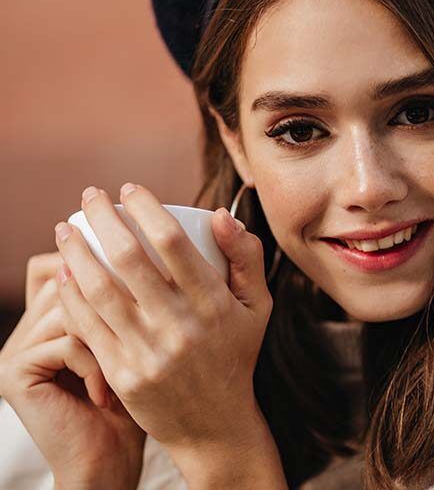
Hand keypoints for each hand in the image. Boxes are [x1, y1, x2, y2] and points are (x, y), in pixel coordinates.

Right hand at [0, 252, 146, 489]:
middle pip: (72, 281)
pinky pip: (65, 342)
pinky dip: (94, 367)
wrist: (112, 459)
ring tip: (120, 375)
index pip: (69, 265)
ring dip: (107, 340)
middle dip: (111, 309)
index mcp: (55, 315)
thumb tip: (145, 247)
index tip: (137, 298)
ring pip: (71, 308)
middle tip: (135, 340)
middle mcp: (31, 326)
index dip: (101, 272)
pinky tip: (104, 396)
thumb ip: (128, 296)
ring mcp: (18, 348)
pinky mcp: (14, 374)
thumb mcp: (136, 336)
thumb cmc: (138, 395)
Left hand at [52, 183, 273, 462]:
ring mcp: (147, 352)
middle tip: (91, 195)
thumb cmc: (235, 354)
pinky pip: (88, 326)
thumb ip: (246, 257)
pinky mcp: (122, 374)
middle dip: (103, 217)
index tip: (130, 189)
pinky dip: (71, 294)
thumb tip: (221, 215)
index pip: (174, 242)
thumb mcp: (258, 306)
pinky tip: (63, 271)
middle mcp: (179, 326)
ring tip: (64, 228)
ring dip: (76, 251)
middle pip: (130, 258)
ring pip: (100, 290)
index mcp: (214, 304)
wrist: (214, 424)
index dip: (146, 208)